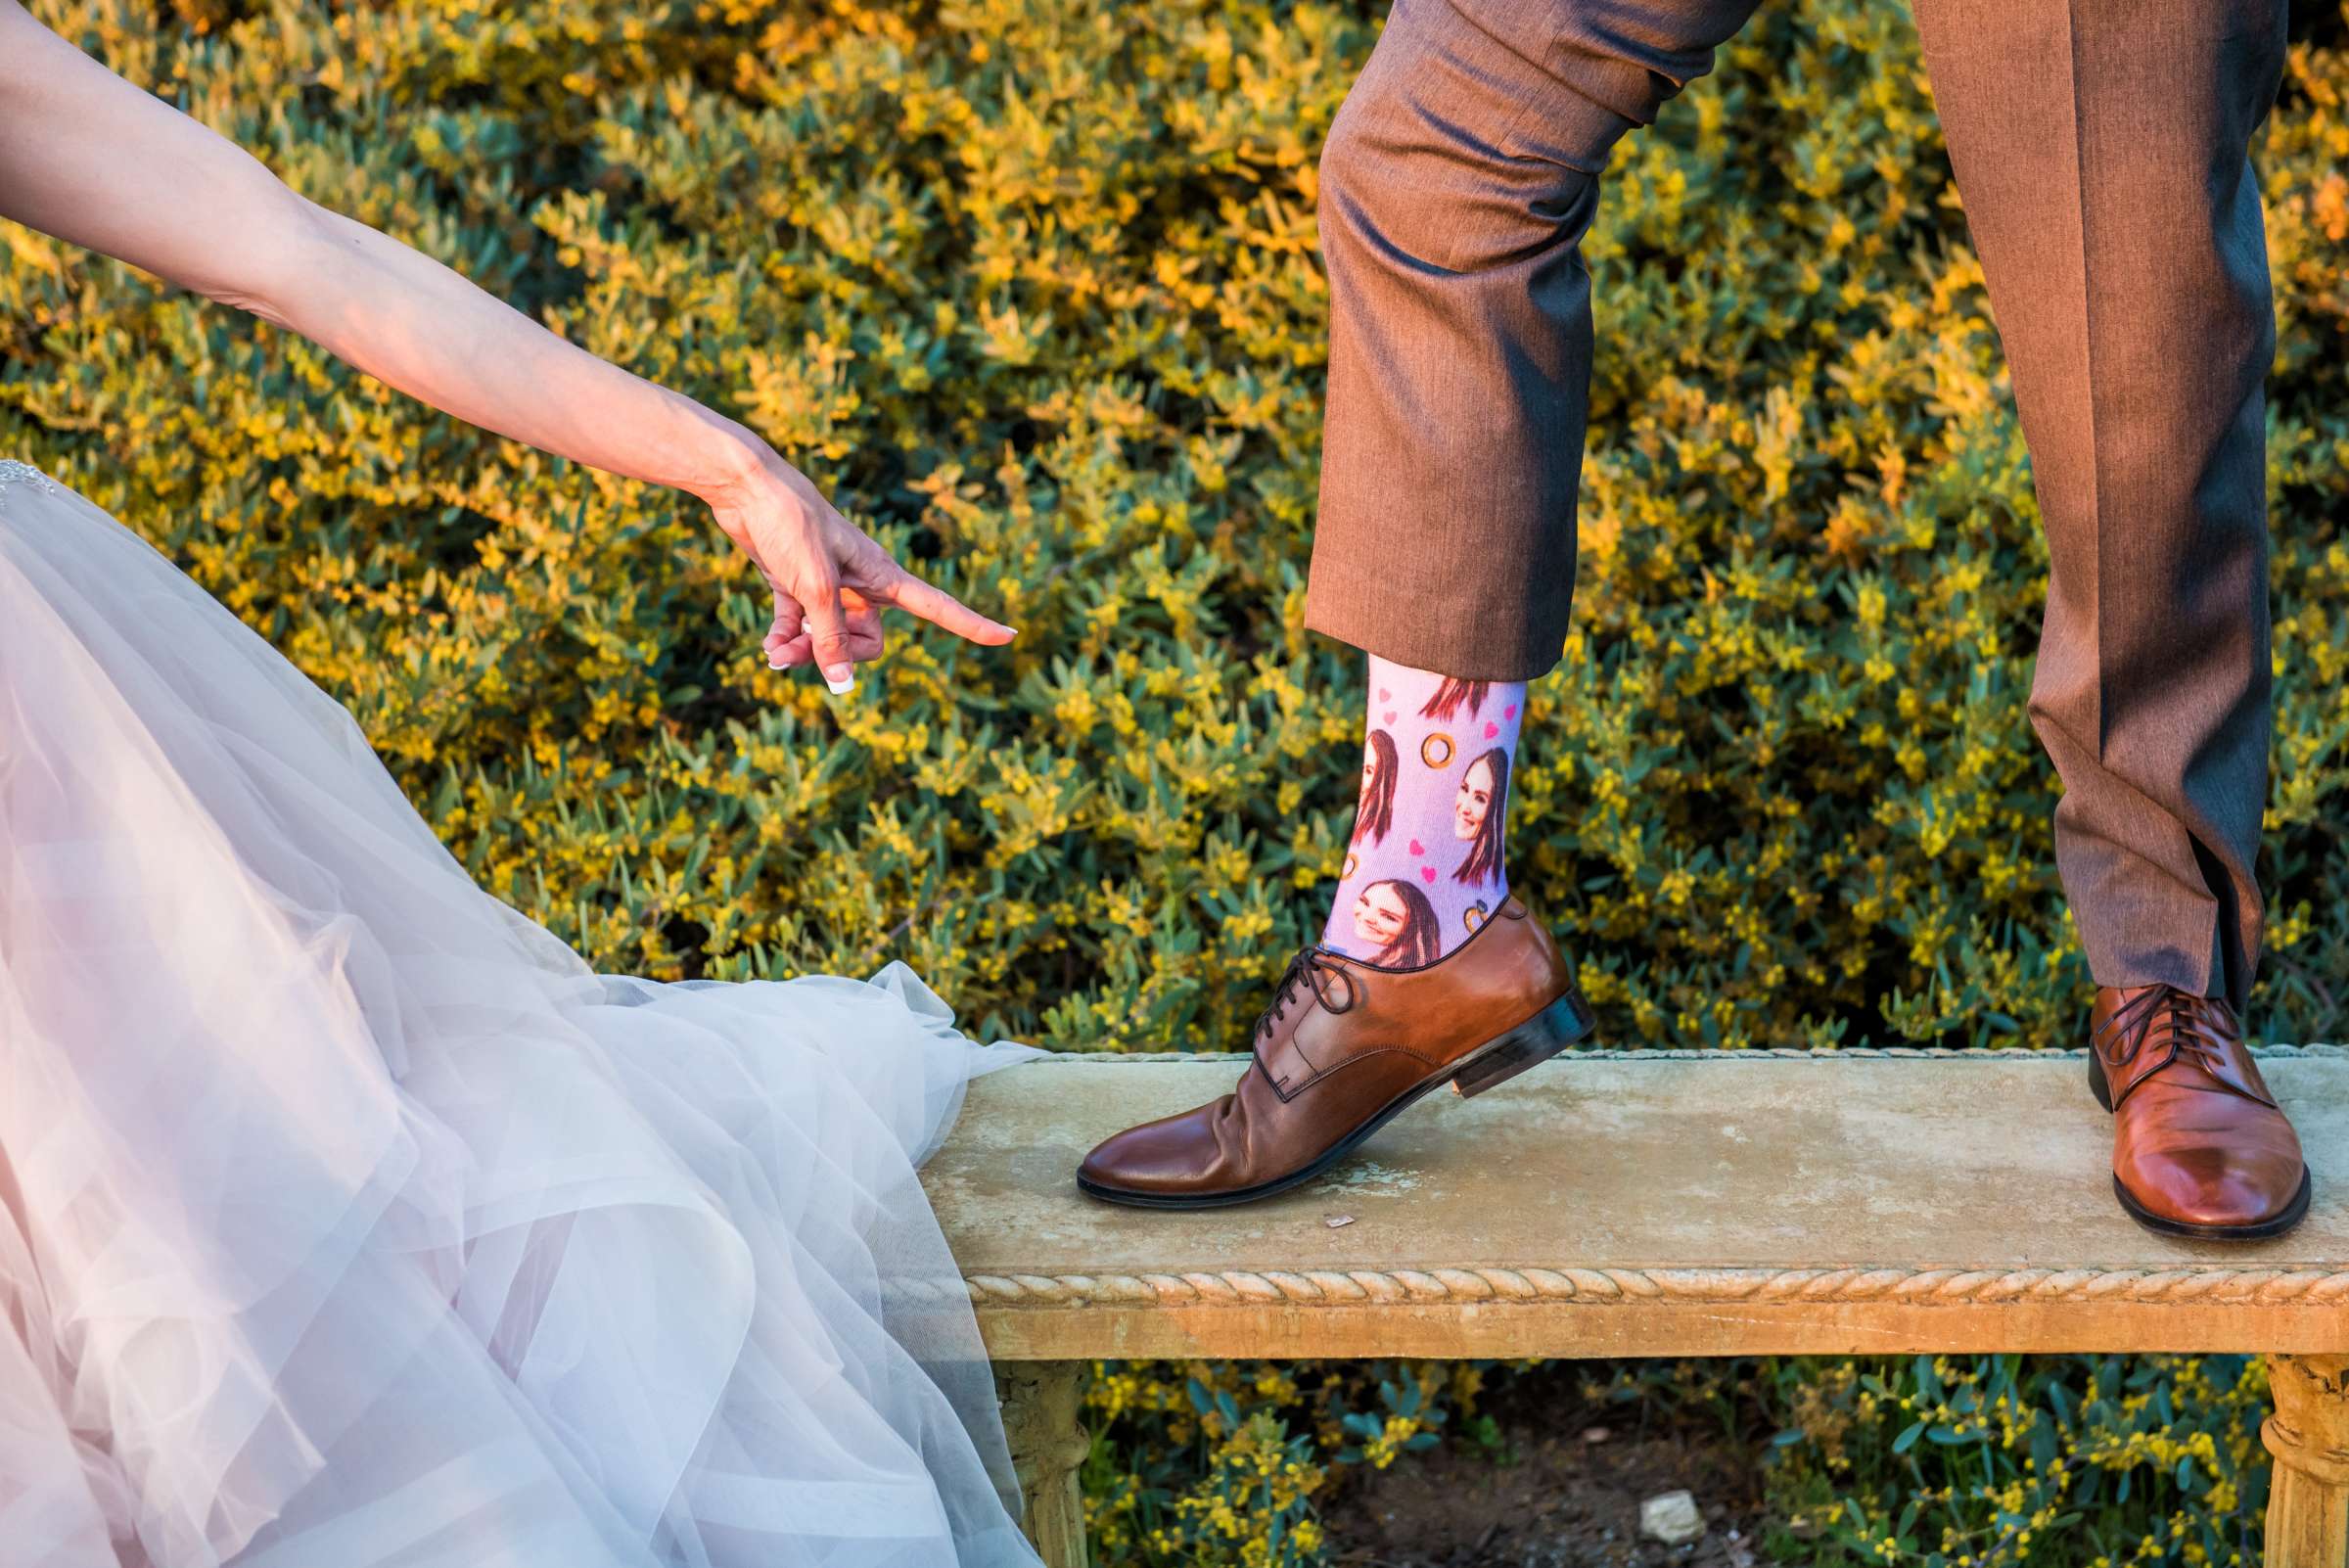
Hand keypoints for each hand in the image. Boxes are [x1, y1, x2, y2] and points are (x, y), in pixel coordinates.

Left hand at [703, 449, 1014, 690]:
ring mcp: (827, 584)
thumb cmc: (791, 527)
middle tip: (802, 652)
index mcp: (882, 575)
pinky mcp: (794, 583)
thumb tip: (845, 686)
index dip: (971, 625)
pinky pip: (797, 625)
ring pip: (827, 636)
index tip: (1008, 637)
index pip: (938, 607)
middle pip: (867, 639)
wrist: (746, 487)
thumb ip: (830, 638)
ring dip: (803, 650)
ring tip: (775, 654)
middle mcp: (860, 582)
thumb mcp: (815, 588)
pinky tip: (768, 648)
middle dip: (836, 654)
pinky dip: (784, 637)